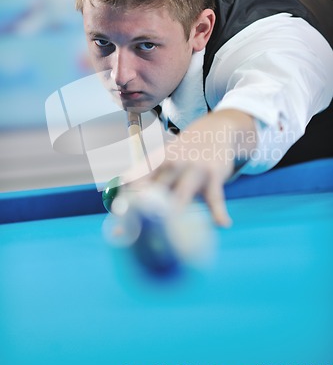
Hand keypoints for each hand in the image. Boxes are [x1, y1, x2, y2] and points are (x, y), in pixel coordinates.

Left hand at [131, 109, 256, 226]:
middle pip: (155, 191)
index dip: (126, 201)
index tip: (120, 222)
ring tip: (170, 234)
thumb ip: (149, 180)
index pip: (136, 182)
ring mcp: (193, 169)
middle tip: (138, 234)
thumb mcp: (164, 158)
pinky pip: (215, 197)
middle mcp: (172, 164)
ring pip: (181, 194)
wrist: (215, 130)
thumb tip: (124, 204)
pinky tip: (222, 223)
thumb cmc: (184, 152)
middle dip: (146, 213)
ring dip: (174, 212)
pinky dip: (219, 211)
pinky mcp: (213, 175)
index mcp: (156, 162)